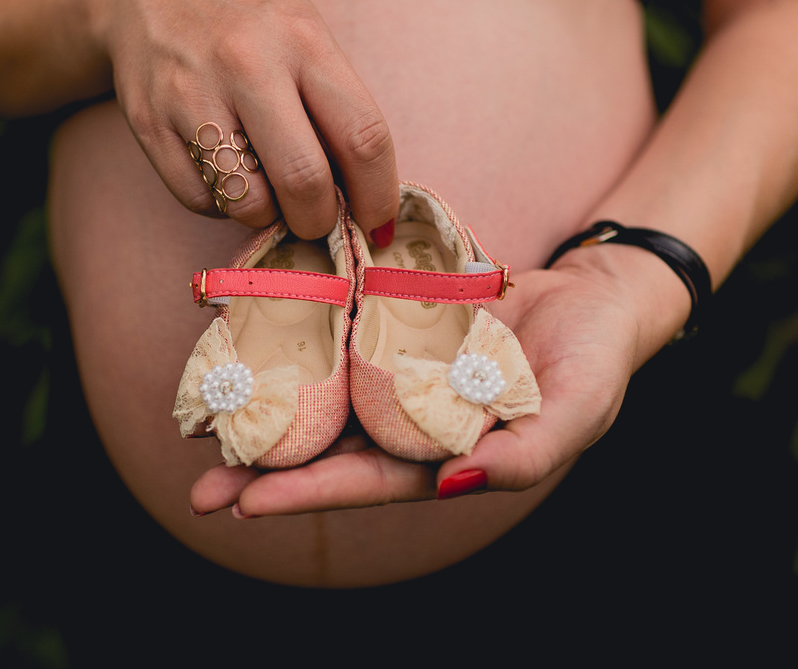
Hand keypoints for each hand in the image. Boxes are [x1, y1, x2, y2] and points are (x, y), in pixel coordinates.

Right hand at [87, 0, 398, 239]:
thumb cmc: (244, 17)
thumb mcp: (302, 31)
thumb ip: (333, 103)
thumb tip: (362, 194)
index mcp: (302, 39)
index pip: (362, 136)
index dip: (377, 196)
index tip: (378, 225)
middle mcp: (247, 63)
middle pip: (304, 180)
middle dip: (320, 221)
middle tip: (318, 221)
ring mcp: (192, 94)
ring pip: (247, 202)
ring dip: (267, 215)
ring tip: (266, 187)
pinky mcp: (150, 124)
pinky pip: (200, 200)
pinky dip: (220, 204)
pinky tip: (223, 171)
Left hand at [187, 260, 653, 515]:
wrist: (597, 294)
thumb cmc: (595, 361)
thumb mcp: (576, 413)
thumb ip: (525, 456)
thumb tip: (453, 483)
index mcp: (445, 454)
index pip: (369, 482)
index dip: (311, 494)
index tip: (249, 503)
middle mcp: (407, 417)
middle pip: (327, 446)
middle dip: (264, 470)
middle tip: (199, 486)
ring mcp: (395, 366)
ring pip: (321, 390)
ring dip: (267, 403)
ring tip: (204, 418)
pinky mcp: (394, 316)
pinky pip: (340, 328)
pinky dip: (298, 335)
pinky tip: (252, 335)